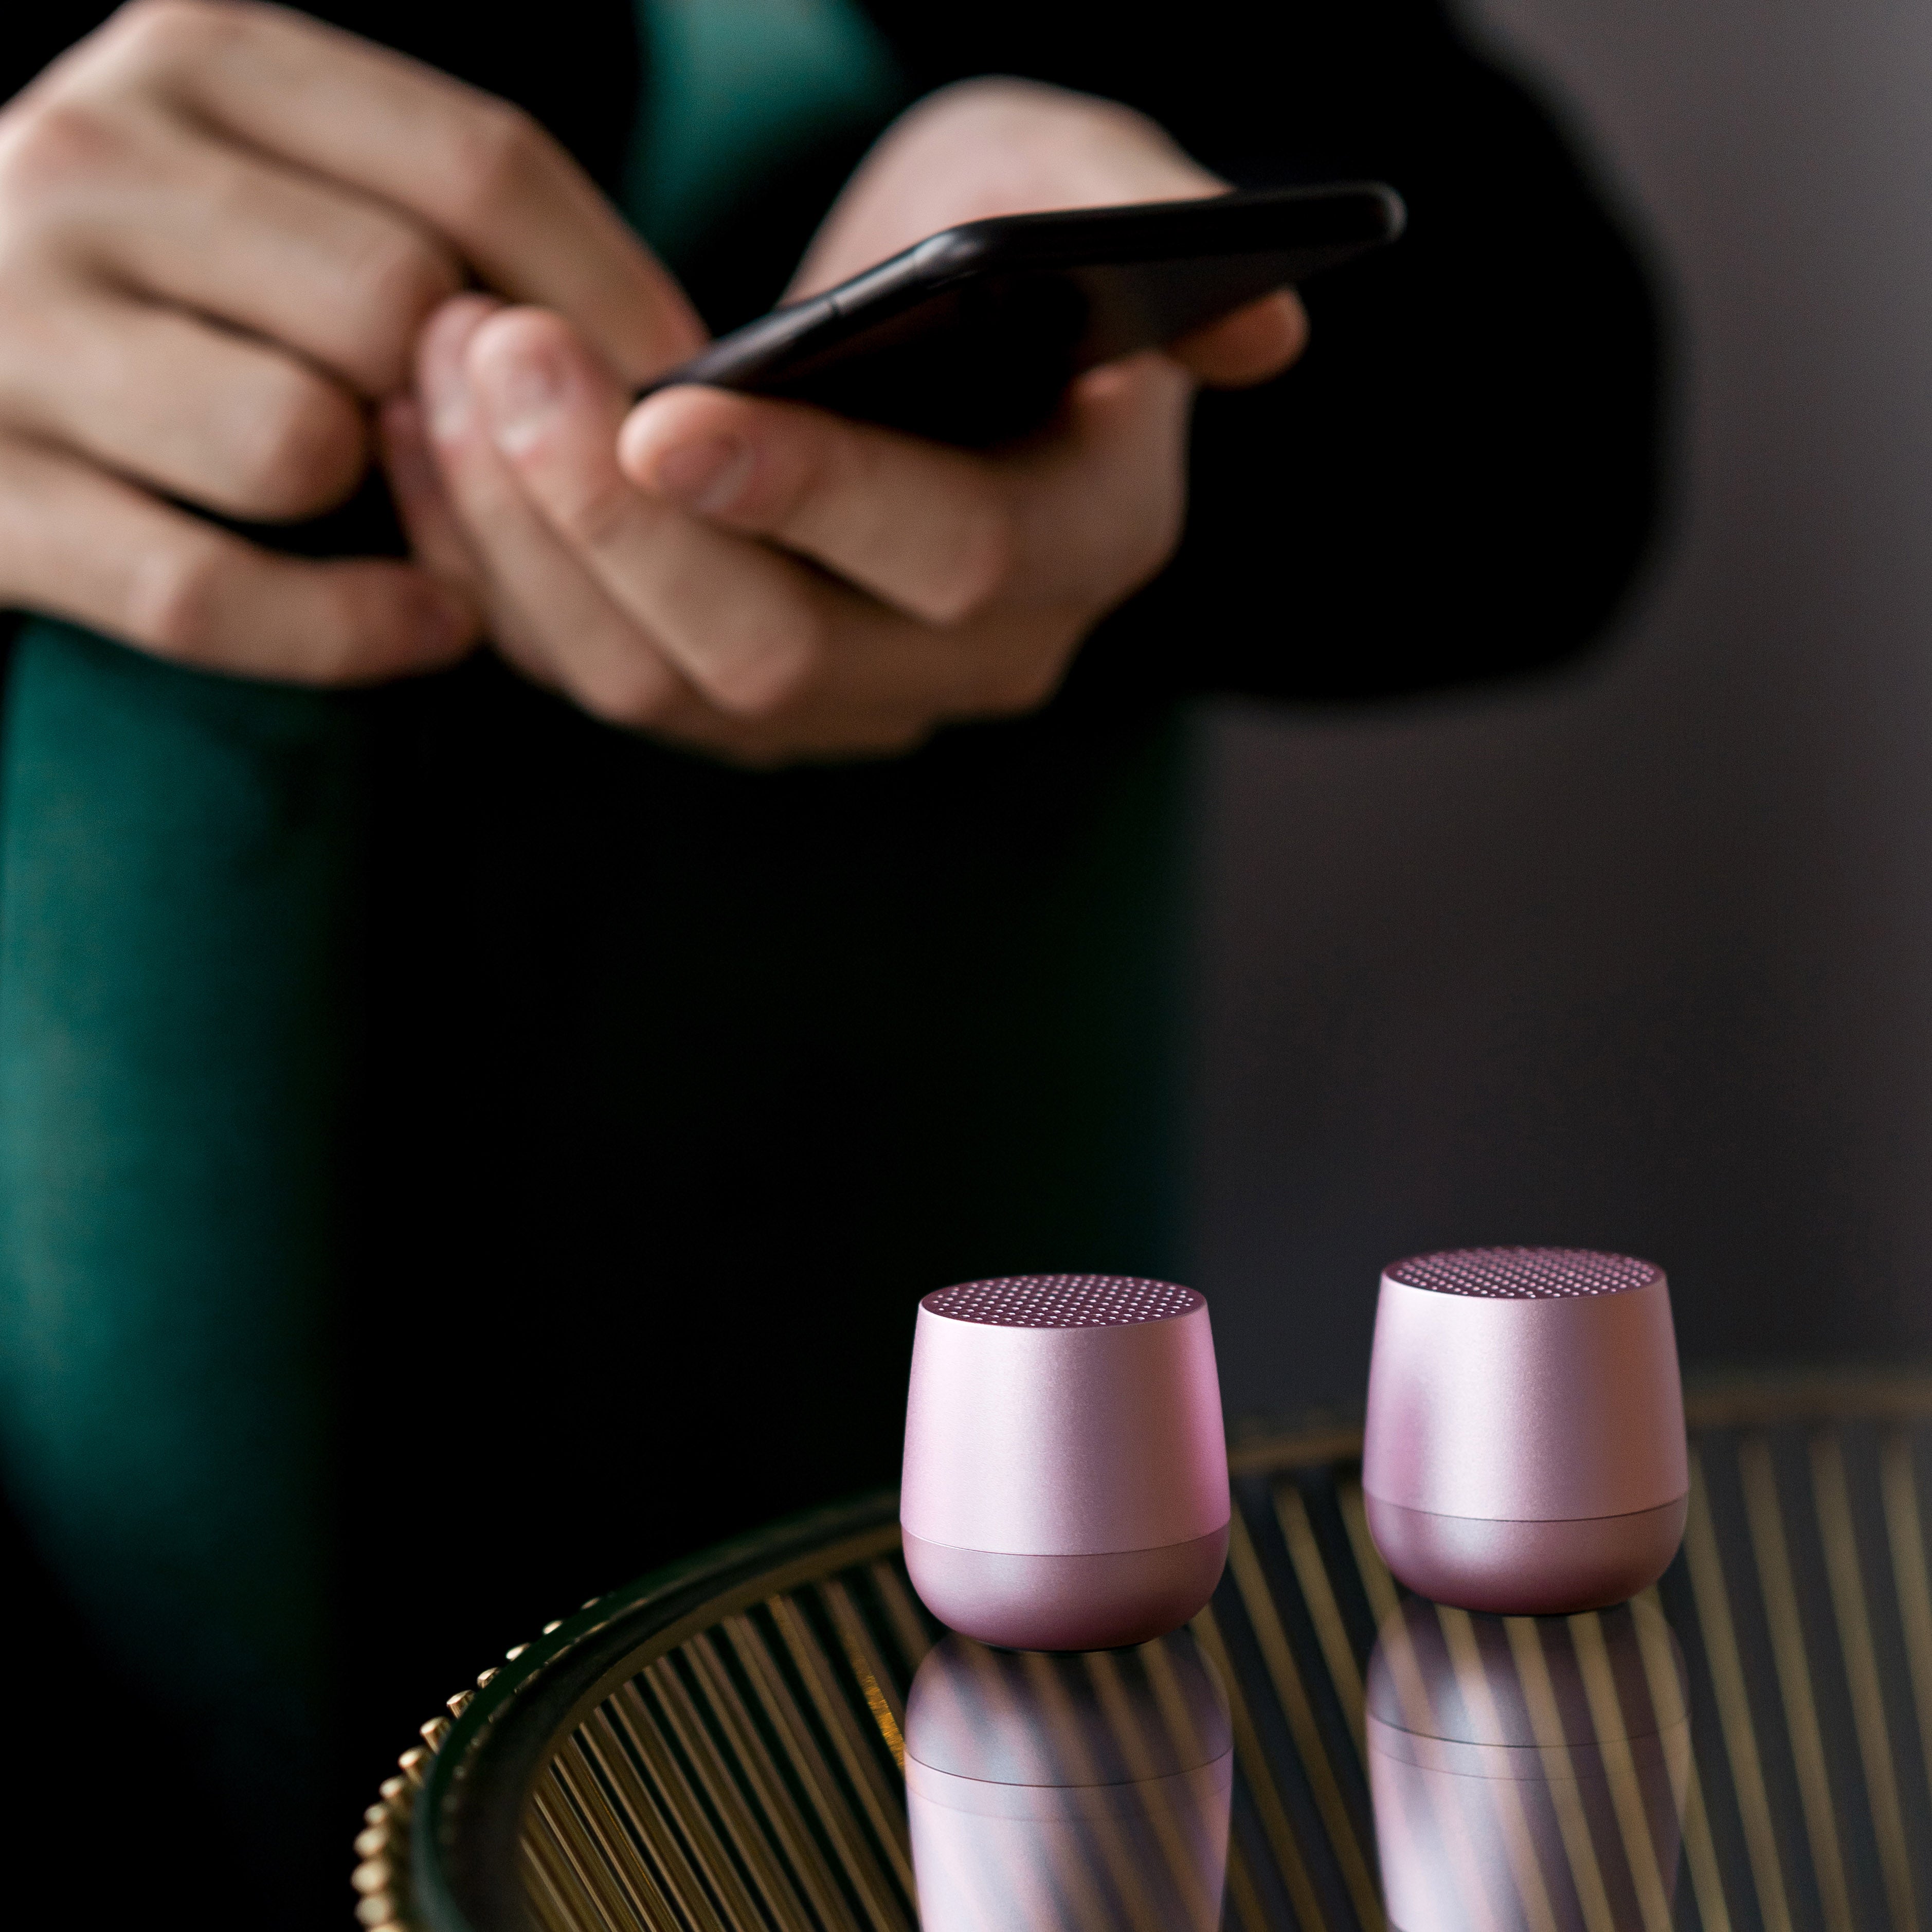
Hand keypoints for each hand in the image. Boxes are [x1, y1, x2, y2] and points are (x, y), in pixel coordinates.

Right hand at [0, 0, 701, 680]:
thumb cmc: (172, 290)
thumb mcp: (286, 187)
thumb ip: (431, 224)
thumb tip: (662, 359)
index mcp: (197, 56)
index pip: (480, 163)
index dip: (614, 300)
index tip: (686, 392)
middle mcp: (86, 160)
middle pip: (400, 305)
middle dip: (494, 415)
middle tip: (536, 474)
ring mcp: (9, 327)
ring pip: (300, 442)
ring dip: (397, 513)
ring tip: (432, 530)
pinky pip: (212, 593)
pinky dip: (347, 631)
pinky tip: (424, 626)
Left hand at [394, 80, 1307, 761]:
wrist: (944, 333)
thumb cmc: (1014, 228)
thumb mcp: (1083, 178)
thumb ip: (1161, 224)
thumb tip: (1266, 332)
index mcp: (1089, 540)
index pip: (958, 560)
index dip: (817, 494)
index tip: (668, 410)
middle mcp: (973, 659)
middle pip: (778, 656)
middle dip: (619, 516)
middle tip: (495, 348)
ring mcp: (848, 698)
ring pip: (662, 686)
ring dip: (531, 539)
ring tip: (439, 369)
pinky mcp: (734, 699)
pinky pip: (595, 671)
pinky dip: (498, 568)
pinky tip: (430, 441)